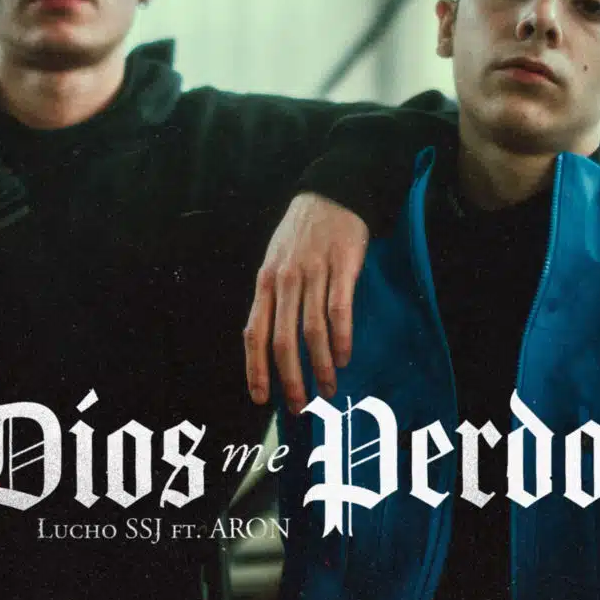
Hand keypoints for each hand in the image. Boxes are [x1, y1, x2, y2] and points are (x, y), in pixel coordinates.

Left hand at [244, 193, 368, 413]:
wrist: (331, 193)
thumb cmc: (301, 234)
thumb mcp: (275, 260)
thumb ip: (272, 297)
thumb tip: (270, 342)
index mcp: (265, 281)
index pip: (255, 332)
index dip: (256, 368)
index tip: (262, 398)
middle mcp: (286, 280)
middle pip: (284, 340)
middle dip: (291, 378)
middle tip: (300, 406)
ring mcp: (314, 273)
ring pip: (313, 330)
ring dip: (321, 366)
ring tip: (328, 389)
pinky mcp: (342, 267)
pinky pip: (339, 310)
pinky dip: (341, 339)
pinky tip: (345, 358)